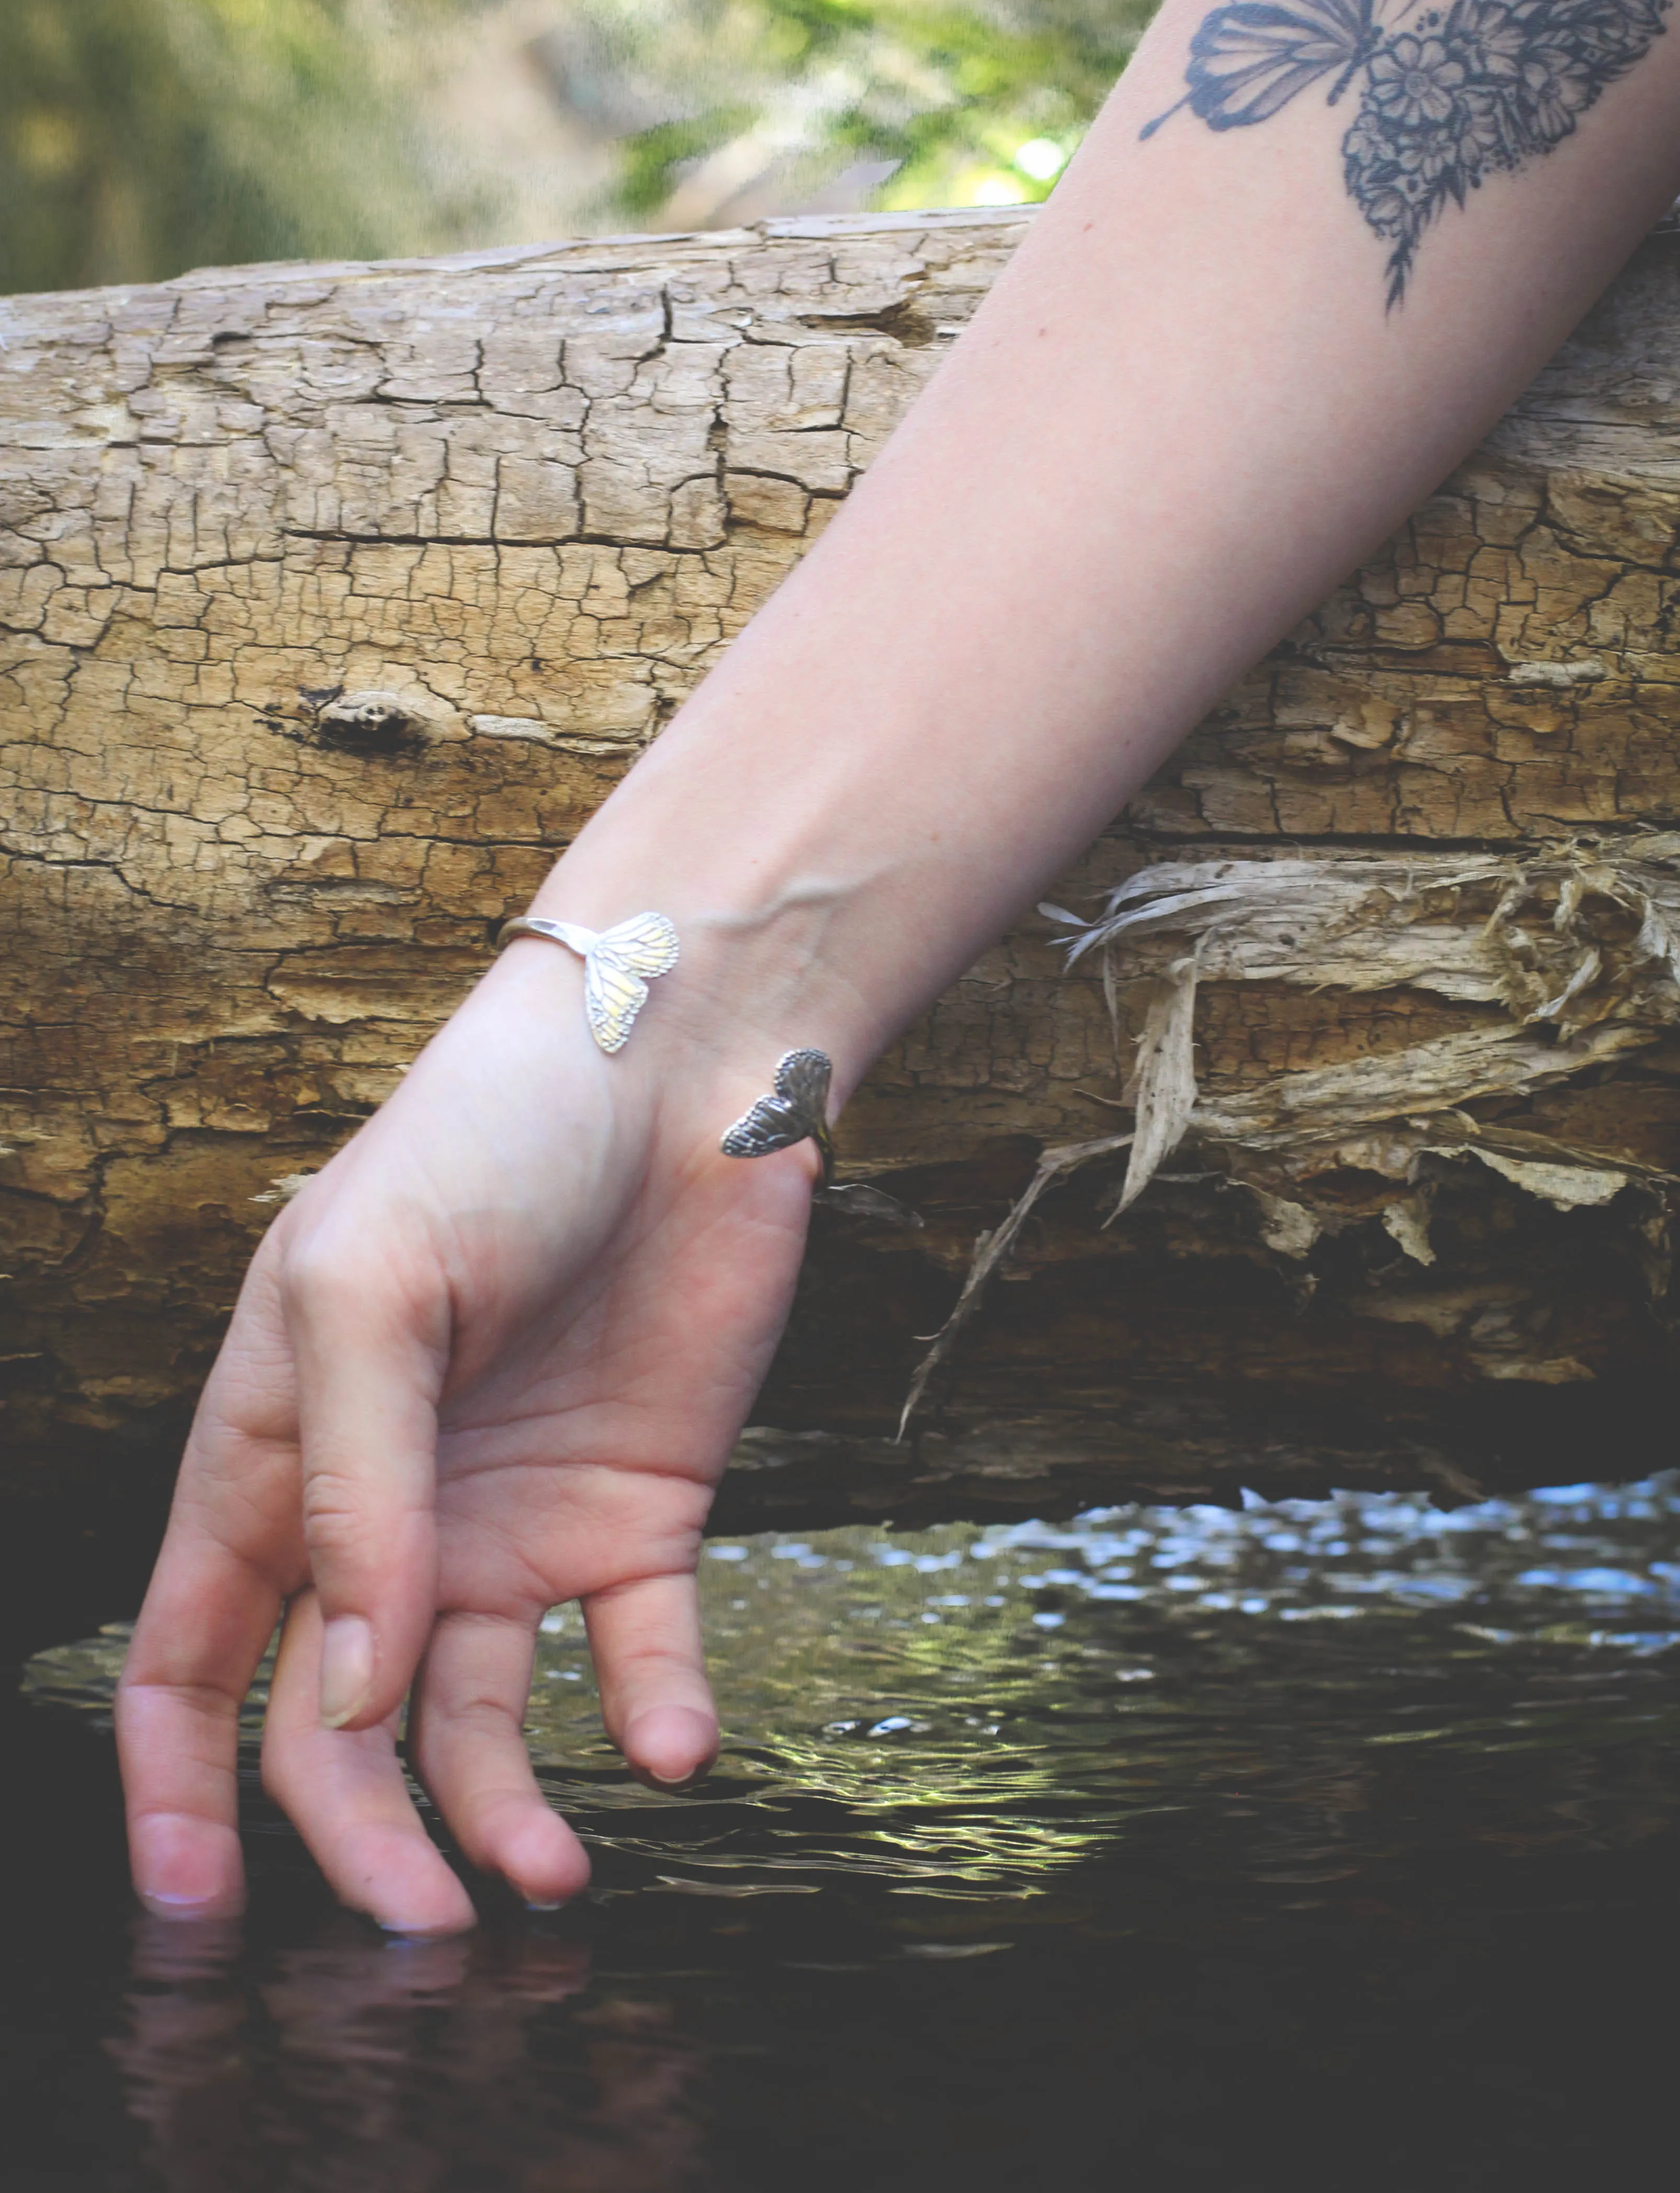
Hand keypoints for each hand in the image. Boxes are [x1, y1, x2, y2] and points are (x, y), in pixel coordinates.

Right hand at [114, 937, 817, 1931]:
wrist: (677, 1066)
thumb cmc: (488, 1140)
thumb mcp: (367, 1289)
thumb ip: (351, 1493)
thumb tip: (351, 1693)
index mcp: (278, 1456)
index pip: (195, 1654)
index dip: (178, 1788)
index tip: (198, 1903)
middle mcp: (389, 1516)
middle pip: (341, 1726)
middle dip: (364, 1837)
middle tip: (427, 1926)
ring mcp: (510, 1523)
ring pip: (479, 1722)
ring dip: (508, 1812)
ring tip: (556, 1874)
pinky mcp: (638, 1514)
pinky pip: (634, 1652)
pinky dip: (653, 1712)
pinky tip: (671, 1747)